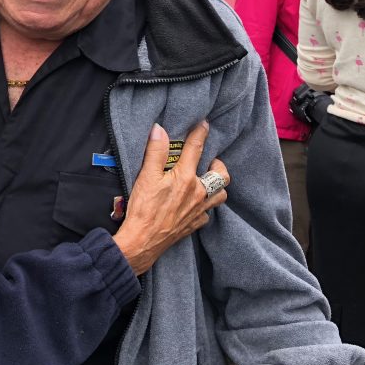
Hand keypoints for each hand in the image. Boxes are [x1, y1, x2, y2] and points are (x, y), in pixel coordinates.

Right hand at [113, 121, 227, 275]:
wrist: (143, 241)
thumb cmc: (143, 209)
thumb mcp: (146, 176)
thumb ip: (155, 151)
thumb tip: (159, 130)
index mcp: (185, 178)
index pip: (196, 149)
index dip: (200, 133)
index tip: (204, 124)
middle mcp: (198, 193)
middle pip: (221, 176)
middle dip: (219, 166)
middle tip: (210, 161)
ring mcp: (199, 210)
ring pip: (220, 195)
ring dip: (217, 187)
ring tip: (207, 182)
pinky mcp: (195, 224)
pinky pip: (208, 213)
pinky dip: (205, 206)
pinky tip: (196, 204)